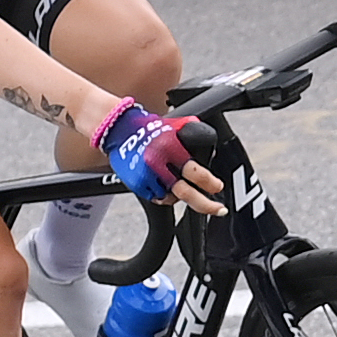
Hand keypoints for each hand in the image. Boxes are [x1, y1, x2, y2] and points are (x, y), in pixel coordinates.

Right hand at [91, 94, 223, 207]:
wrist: (117, 129)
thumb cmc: (146, 127)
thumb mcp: (172, 127)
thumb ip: (189, 135)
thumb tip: (207, 141)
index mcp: (171, 149)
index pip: (195, 172)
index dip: (211, 183)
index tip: (218, 187)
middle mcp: (159, 165)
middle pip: (186, 194)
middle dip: (206, 205)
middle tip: (218, 209)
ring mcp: (147, 177)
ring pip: (171, 198)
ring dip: (179, 196)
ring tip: (179, 186)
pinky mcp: (137, 184)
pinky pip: (155, 196)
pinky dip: (162, 193)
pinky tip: (162, 184)